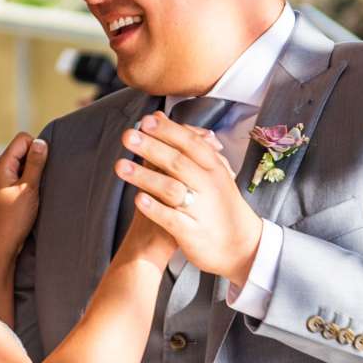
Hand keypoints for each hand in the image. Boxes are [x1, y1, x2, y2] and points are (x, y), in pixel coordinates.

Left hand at [0, 132, 47, 250]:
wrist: (0, 245)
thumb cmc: (12, 219)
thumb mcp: (28, 188)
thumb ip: (35, 164)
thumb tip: (41, 142)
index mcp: (2, 165)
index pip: (23, 139)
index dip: (37, 147)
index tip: (44, 166)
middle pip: (22, 150)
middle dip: (36, 159)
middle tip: (42, 179)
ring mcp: (1, 181)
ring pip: (22, 165)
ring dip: (34, 172)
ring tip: (38, 190)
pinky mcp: (6, 192)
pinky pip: (20, 177)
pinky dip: (30, 182)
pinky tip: (34, 196)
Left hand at [116, 113, 262, 284]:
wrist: (241, 247)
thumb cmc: (220, 205)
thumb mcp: (212, 173)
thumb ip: (186, 145)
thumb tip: (158, 116)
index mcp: (214, 169)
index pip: (190, 143)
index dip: (168, 131)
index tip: (147, 120)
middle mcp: (209, 186)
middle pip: (178, 162)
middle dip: (152, 147)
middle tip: (128, 136)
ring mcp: (201, 209)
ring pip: (171, 189)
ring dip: (145, 177)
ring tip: (120, 167)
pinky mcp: (192, 232)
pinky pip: (171, 219)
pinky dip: (155, 208)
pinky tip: (138, 199)